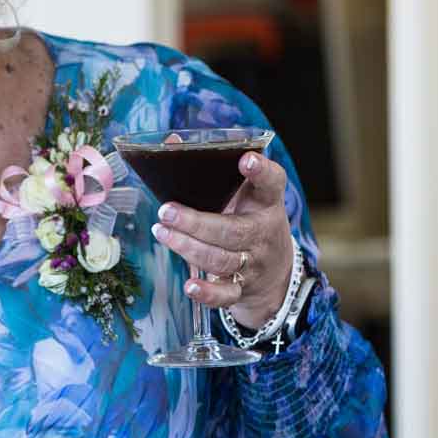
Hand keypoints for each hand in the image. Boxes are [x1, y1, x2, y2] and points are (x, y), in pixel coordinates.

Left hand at [150, 151, 295, 326]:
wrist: (275, 274)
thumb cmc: (250, 222)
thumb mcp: (245, 195)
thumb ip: (213, 172)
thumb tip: (169, 142)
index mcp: (266, 203)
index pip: (272, 183)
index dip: (260, 171)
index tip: (245, 160)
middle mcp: (262, 233)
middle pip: (232, 230)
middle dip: (196, 222)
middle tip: (167, 210)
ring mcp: (252, 263)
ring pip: (221, 258)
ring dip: (188, 247)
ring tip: (161, 231)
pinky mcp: (242, 289)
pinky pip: (226, 295)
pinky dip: (207, 292)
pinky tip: (189, 284)